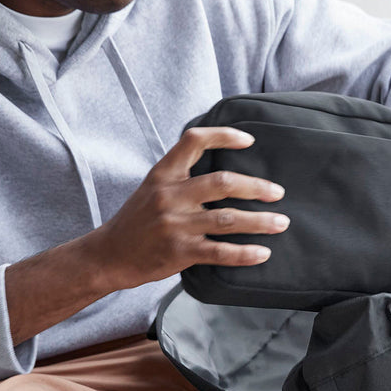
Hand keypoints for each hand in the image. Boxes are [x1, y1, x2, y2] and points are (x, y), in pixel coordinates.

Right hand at [100, 127, 289, 289]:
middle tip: (278, 192)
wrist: (109, 255)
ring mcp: (175, 224)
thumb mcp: (152, 188)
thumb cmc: (136, 221)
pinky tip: (262, 253)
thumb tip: (223, 172)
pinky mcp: (179, 252)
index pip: (194, 141)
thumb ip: (181, 177)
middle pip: (222, 182)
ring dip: (260, 221)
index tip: (248, 140)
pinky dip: (245, 253)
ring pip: (228, 219)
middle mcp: (169, 195)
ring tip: (281, 223)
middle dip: (256, 187)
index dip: (224, 135)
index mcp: (163, 174)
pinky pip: (220, 252)